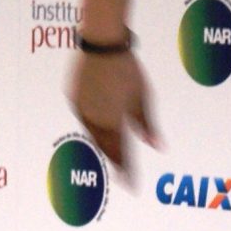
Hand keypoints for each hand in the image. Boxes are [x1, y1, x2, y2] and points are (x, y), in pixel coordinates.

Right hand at [68, 47, 159, 185]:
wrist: (102, 44)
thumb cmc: (128, 69)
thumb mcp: (143, 97)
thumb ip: (147, 124)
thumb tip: (157, 146)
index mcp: (112, 122)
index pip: (121, 154)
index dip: (127, 171)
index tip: (132, 186)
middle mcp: (94, 120)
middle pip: (105, 146)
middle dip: (115, 160)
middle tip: (123, 174)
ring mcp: (81, 109)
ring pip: (93, 133)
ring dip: (104, 144)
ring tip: (113, 154)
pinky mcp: (73, 98)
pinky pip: (85, 118)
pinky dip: (94, 126)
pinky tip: (99, 127)